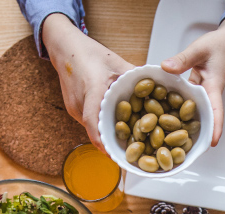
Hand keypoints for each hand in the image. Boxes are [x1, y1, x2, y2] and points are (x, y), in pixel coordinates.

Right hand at [42, 14, 134, 149]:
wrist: (64, 48)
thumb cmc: (89, 53)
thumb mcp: (117, 62)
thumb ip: (137, 77)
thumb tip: (160, 87)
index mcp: (91, 90)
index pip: (93, 121)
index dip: (104, 140)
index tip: (114, 154)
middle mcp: (79, 103)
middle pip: (96, 131)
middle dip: (113, 143)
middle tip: (131, 155)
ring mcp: (74, 108)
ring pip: (93, 129)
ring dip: (109, 136)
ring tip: (128, 145)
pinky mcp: (73, 109)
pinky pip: (89, 123)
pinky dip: (103, 127)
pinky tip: (117, 129)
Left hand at [161, 12, 224, 146]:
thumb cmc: (218, 44)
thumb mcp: (199, 49)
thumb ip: (182, 59)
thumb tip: (165, 68)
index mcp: (213, 87)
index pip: (216, 111)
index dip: (215, 127)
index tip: (212, 142)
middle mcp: (208, 94)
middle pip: (204, 118)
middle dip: (197, 134)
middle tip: (186, 150)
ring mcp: (201, 93)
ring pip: (194, 112)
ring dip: (185, 124)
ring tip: (171, 140)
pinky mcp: (194, 89)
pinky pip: (185, 102)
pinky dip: (176, 109)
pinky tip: (162, 114)